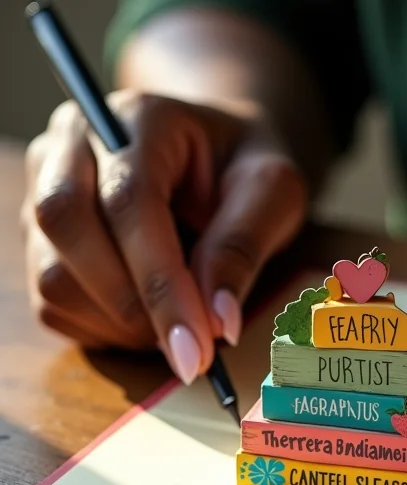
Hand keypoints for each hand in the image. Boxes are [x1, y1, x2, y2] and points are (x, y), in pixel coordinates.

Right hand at [20, 91, 306, 382]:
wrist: (217, 158)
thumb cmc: (246, 171)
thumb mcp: (271, 194)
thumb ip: (243, 246)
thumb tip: (217, 321)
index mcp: (140, 119)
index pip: (130, 202)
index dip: (161, 284)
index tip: (198, 348)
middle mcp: (75, 146)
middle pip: (67, 228)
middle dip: (134, 306)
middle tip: (194, 351)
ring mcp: (47, 192)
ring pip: (52, 276)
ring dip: (120, 323)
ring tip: (180, 323)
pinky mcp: (42, 240)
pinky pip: (54, 304)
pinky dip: (105, 330)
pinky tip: (151, 319)